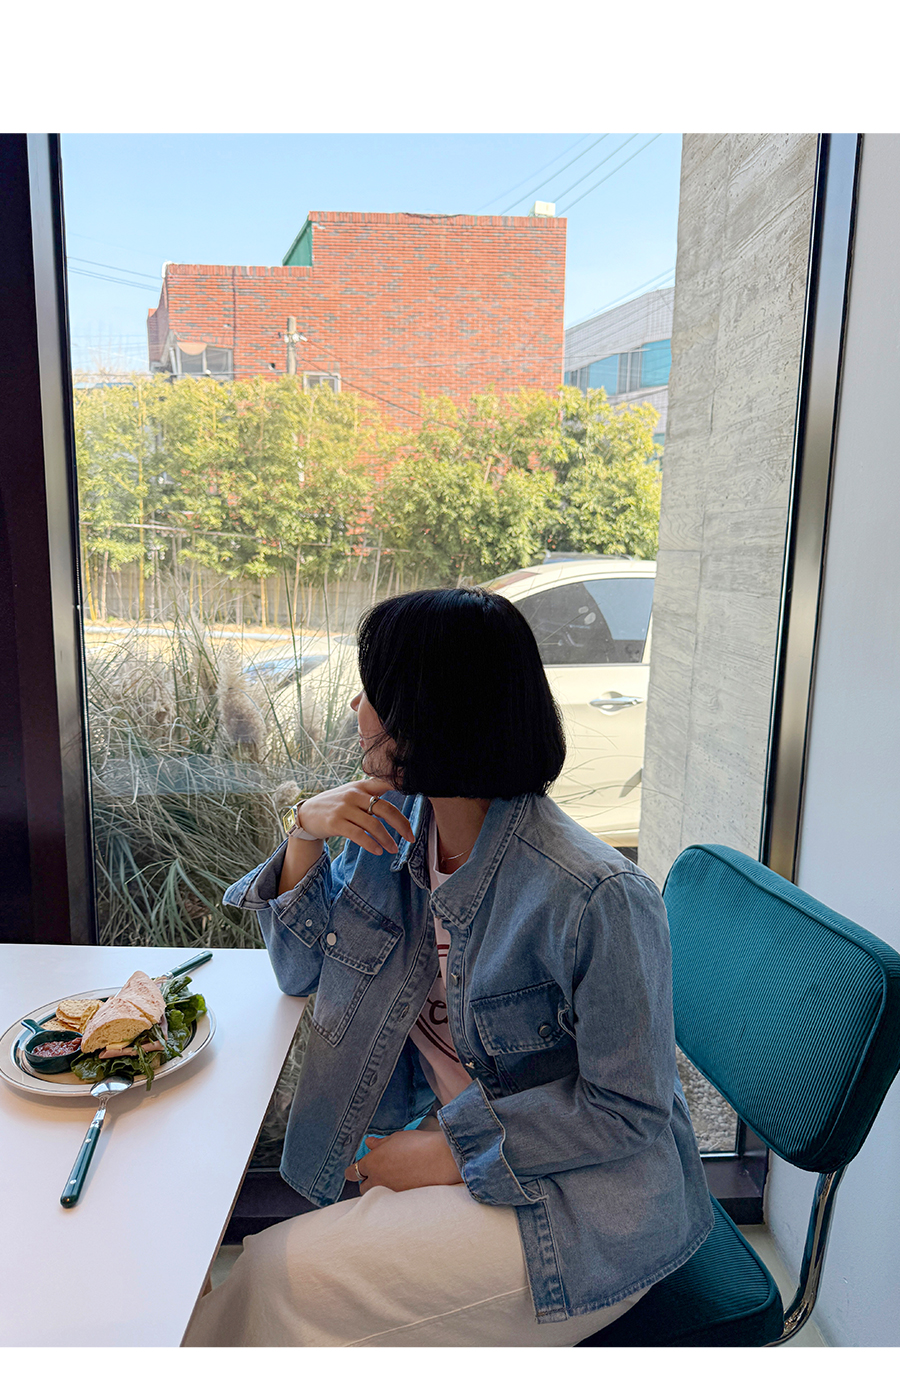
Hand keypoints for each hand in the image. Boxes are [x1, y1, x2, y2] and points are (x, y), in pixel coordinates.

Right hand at [296, 779, 415, 857]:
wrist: (306, 814)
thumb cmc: (335, 805)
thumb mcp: (352, 793)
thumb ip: (371, 792)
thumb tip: (397, 790)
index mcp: (362, 786)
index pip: (385, 781)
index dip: (402, 784)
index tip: (419, 790)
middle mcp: (354, 794)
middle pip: (385, 809)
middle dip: (401, 825)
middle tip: (411, 837)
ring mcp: (344, 808)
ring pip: (373, 825)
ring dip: (387, 840)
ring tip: (394, 850)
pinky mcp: (336, 823)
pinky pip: (359, 835)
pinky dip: (371, 844)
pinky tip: (378, 851)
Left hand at [344, 1129, 462, 1194]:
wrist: (441, 1160)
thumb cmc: (419, 1145)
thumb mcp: (397, 1138)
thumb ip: (380, 1143)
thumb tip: (369, 1143)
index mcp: (373, 1163)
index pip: (353, 1172)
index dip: (354, 1171)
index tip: (357, 1170)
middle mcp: (378, 1180)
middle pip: (362, 1188)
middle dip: (366, 1182)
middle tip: (377, 1174)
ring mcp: (390, 1193)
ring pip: (375, 1196)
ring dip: (378, 1190)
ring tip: (390, 1182)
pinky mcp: (401, 1201)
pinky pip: (390, 1201)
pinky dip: (392, 1196)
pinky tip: (402, 1187)